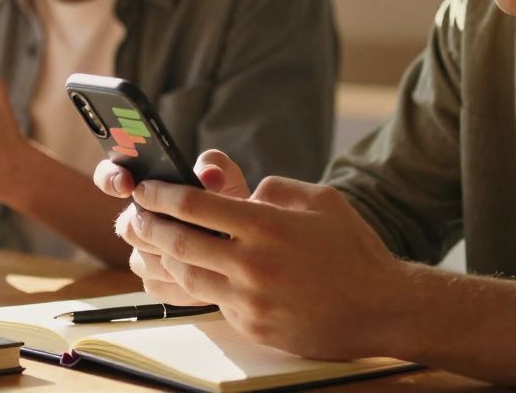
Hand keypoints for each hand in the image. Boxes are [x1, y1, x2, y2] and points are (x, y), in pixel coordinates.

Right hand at [98, 150, 249, 303]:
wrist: (245, 243)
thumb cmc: (228, 202)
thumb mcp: (228, 178)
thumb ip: (215, 168)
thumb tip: (209, 175)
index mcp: (148, 188)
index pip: (110, 177)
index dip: (110, 179)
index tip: (126, 184)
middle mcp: (139, 220)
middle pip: (129, 227)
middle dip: (158, 230)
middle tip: (189, 228)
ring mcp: (144, 253)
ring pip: (141, 260)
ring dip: (175, 258)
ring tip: (209, 254)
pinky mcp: (155, 282)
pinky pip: (156, 285)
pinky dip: (182, 283)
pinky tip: (209, 276)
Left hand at [128, 170, 404, 359]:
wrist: (381, 308)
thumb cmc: (353, 249)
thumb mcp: (321, 199)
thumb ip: (275, 190)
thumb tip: (243, 192)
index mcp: (267, 225)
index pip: (195, 206)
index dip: (161, 195)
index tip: (144, 189)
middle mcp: (252, 263)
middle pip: (179, 242)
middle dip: (147, 226)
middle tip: (133, 216)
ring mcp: (250, 299)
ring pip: (187, 276)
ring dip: (163, 259)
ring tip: (152, 245)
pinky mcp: (253, 325)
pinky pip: (213, 301)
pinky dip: (197, 285)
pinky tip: (189, 273)